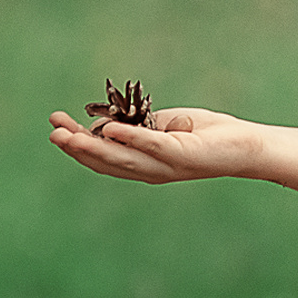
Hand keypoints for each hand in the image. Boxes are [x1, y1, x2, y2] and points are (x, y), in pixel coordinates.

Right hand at [47, 106, 251, 183]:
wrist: (245, 146)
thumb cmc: (208, 135)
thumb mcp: (164, 127)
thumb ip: (136, 127)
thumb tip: (104, 125)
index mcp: (144, 166)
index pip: (103, 159)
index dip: (77, 145)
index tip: (55, 125)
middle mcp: (151, 171)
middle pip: (105, 163)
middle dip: (76, 148)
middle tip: (52, 132)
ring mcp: (165, 166)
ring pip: (121, 159)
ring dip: (92, 147)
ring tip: (67, 134)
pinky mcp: (182, 154)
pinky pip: (151, 145)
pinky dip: (128, 138)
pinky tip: (109, 129)